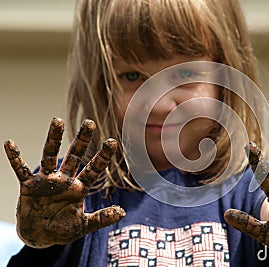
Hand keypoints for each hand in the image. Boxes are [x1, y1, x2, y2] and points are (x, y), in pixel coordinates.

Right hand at [4, 118, 125, 247]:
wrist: (40, 237)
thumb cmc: (63, 229)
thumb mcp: (83, 226)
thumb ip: (101, 218)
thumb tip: (122, 212)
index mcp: (80, 188)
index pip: (94, 169)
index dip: (102, 156)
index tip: (112, 142)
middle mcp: (65, 180)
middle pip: (75, 156)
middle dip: (82, 140)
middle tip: (90, 122)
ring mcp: (47, 181)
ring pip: (50, 155)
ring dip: (53, 139)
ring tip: (57, 120)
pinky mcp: (29, 186)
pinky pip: (21, 169)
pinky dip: (15, 158)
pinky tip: (10, 144)